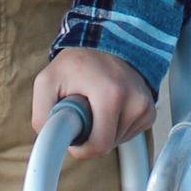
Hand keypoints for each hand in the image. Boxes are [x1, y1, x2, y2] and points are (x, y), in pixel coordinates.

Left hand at [31, 46, 154, 158]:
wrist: (108, 43)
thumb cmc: (77, 63)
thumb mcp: (47, 82)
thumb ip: (41, 115)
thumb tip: (50, 141)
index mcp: (111, 95)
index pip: (98, 146)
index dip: (81, 147)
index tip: (73, 133)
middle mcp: (134, 101)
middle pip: (107, 145)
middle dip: (90, 135)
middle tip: (82, 112)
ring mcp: (145, 107)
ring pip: (117, 141)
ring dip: (102, 130)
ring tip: (96, 104)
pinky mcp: (149, 112)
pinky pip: (128, 134)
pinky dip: (115, 126)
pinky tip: (109, 106)